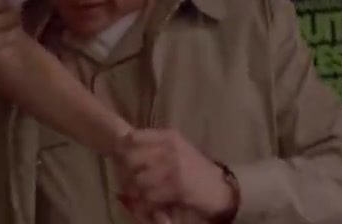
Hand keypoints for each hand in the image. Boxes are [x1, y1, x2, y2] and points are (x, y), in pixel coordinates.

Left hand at [117, 129, 237, 221]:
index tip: (121, 160)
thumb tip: (122, 150)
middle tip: (126, 182)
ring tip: (138, 196)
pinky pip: (149, 197)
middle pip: (130, 158)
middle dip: (125, 173)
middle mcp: (169, 149)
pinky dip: (145, 204)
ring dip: (135, 191)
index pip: (132, 138)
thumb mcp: (176, 150)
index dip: (123, 150)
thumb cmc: (195, 169)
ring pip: (137, 180)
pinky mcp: (176, 188)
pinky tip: (150, 205)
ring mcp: (172, 168)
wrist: (221, 189)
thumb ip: (153, 148)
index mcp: (168, 137)